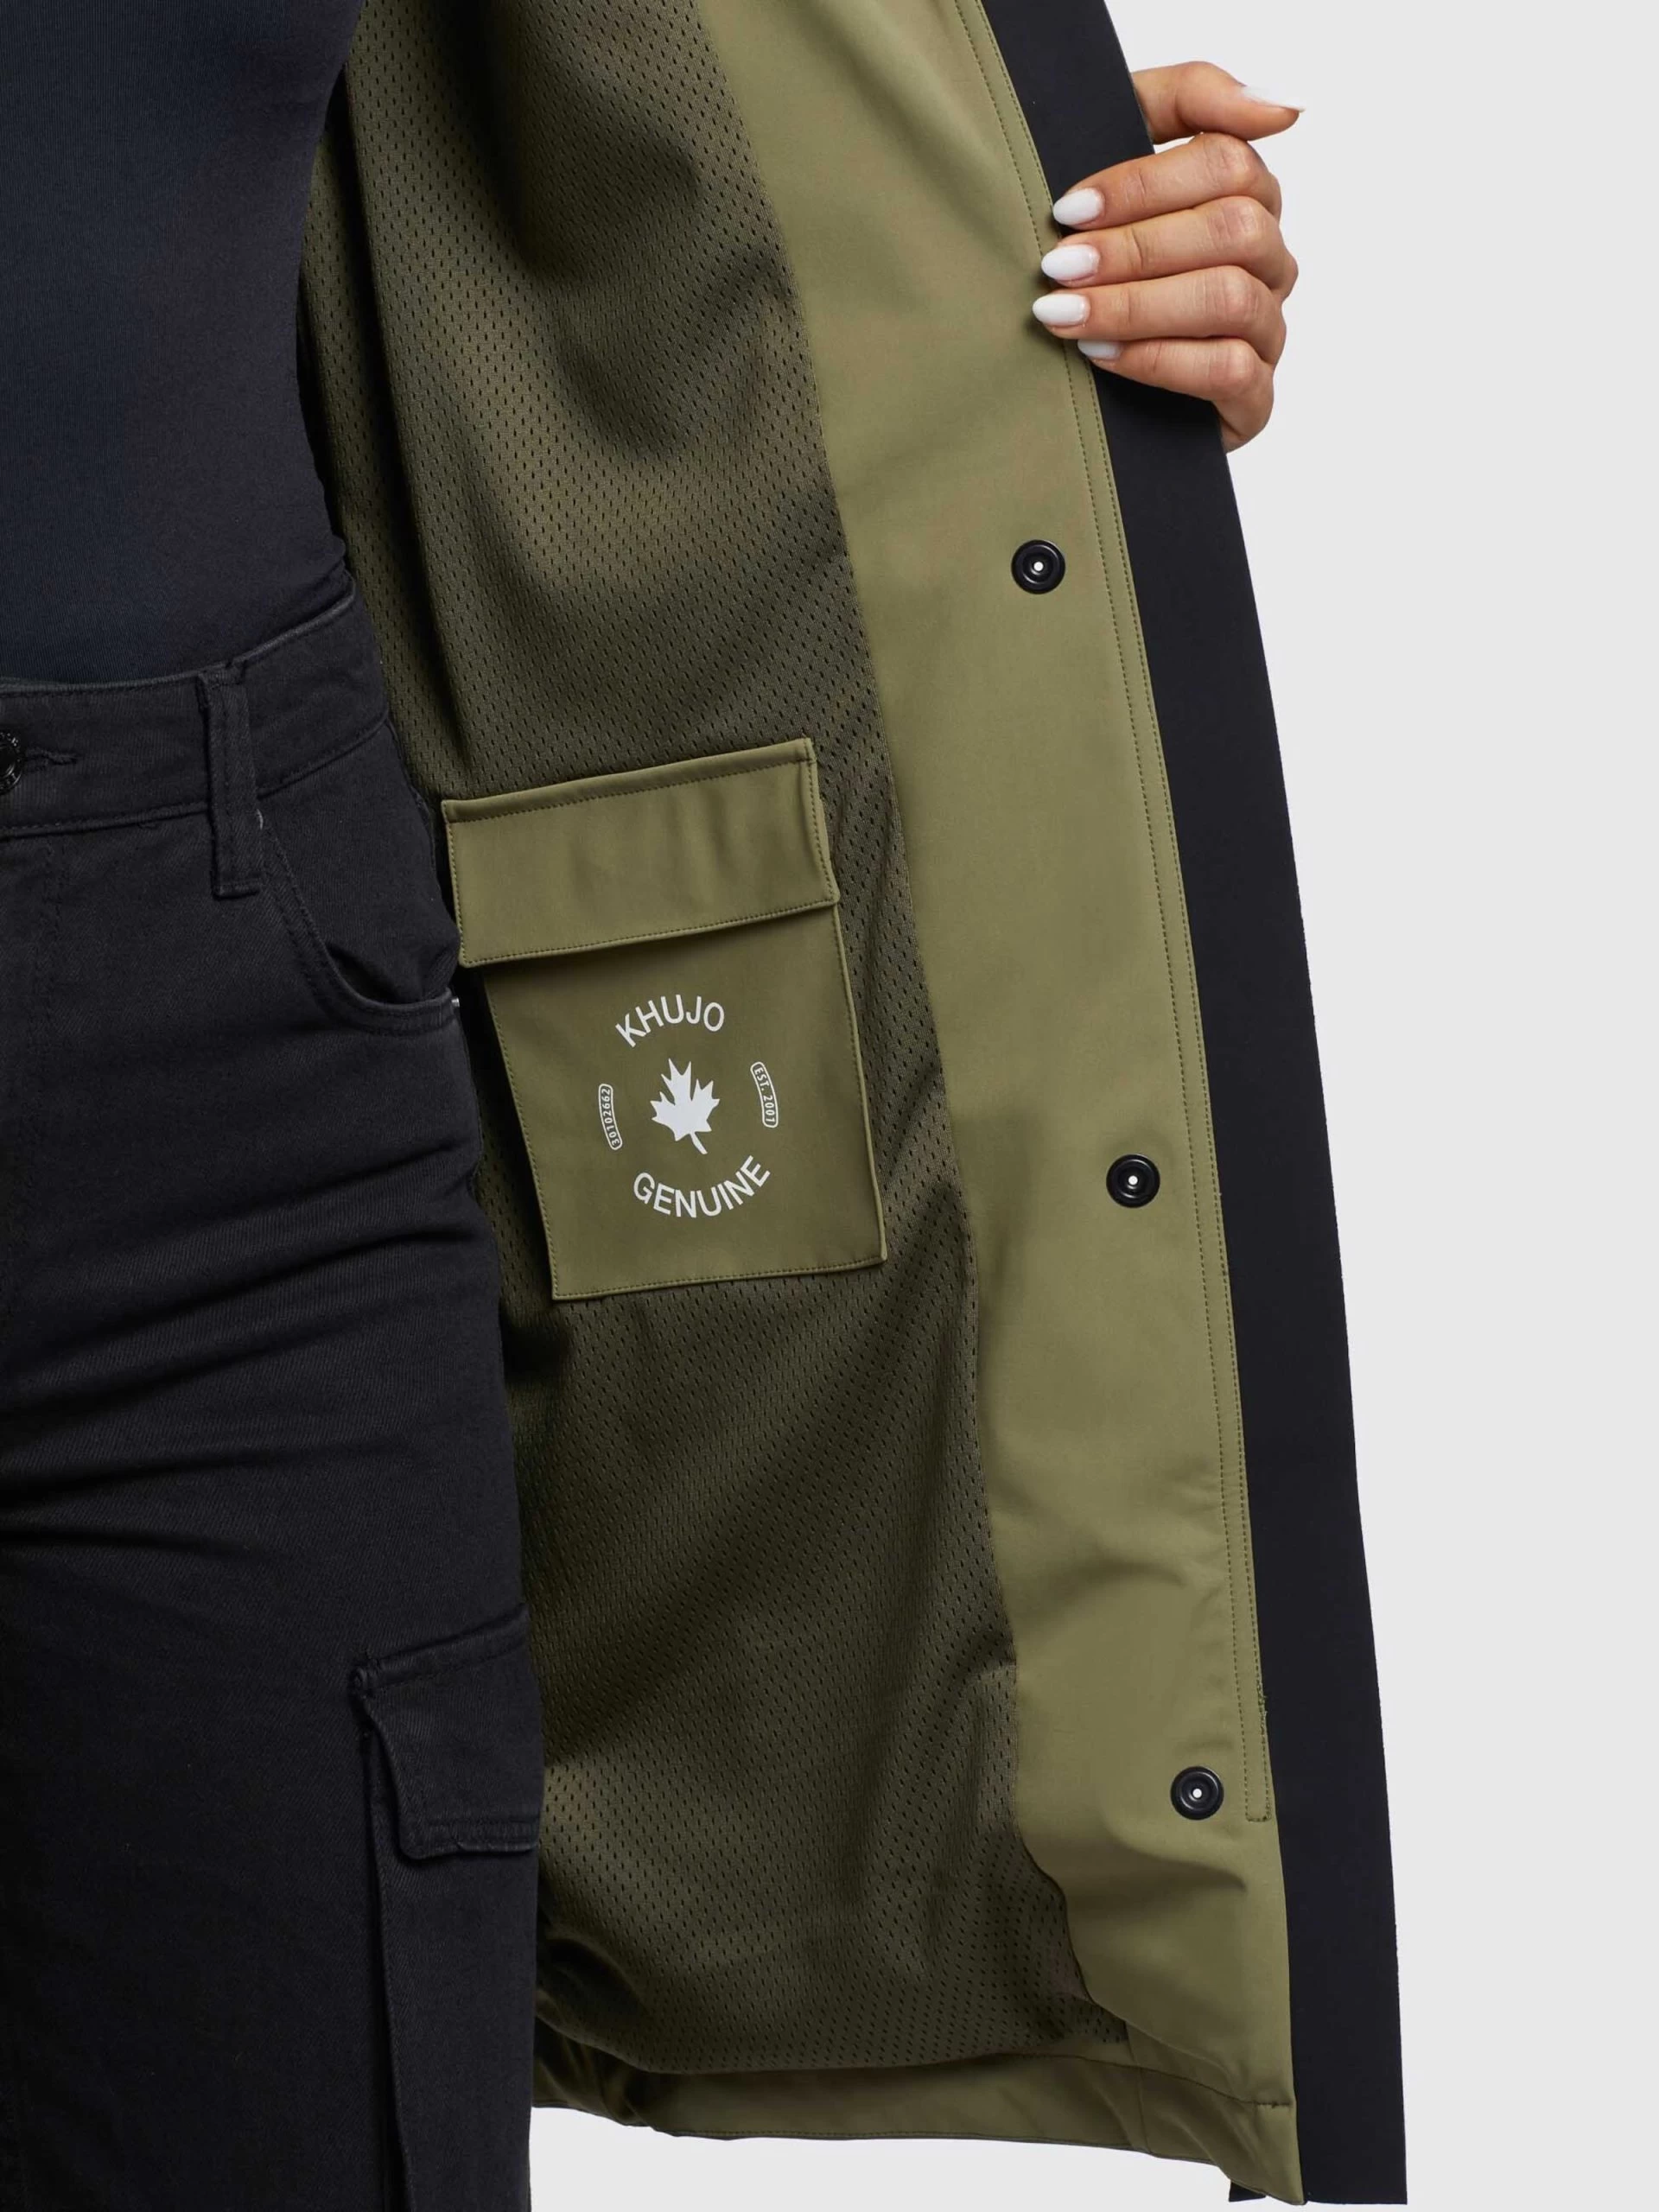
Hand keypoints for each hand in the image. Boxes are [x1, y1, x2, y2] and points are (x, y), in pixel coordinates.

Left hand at [1030, 62, 1301, 451]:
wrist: (1082, 375)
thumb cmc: (1100, 249)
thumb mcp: (1124, 148)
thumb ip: (1192, 99)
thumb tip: (1281, 106)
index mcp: (1247, 195)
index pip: (1226, 162)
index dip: (1144, 184)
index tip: (1067, 210)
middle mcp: (1267, 260)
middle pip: (1233, 231)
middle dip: (1135, 248)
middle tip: (1059, 267)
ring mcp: (1266, 330)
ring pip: (1230, 299)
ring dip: (1137, 306)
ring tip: (1066, 314)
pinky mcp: (1254, 399)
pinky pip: (1231, 369)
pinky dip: (1159, 360)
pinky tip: (1102, 355)